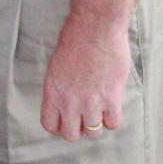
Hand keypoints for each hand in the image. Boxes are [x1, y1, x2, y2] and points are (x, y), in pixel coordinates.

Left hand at [40, 15, 132, 141]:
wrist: (96, 27)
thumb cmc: (75, 39)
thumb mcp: (57, 65)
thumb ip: (61, 87)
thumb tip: (67, 102)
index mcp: (52, 91)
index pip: (49, 125)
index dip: (58, 125)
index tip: (66, 119)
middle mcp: (69, 101)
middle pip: (71, 135)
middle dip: (77, 128)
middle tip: (84, 116)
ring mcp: (91, 102)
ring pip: (93, 133)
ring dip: (96, 123)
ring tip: (99, 109)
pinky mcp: (111, 98)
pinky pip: (113, 124)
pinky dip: (113, 118)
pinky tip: (112, 105)